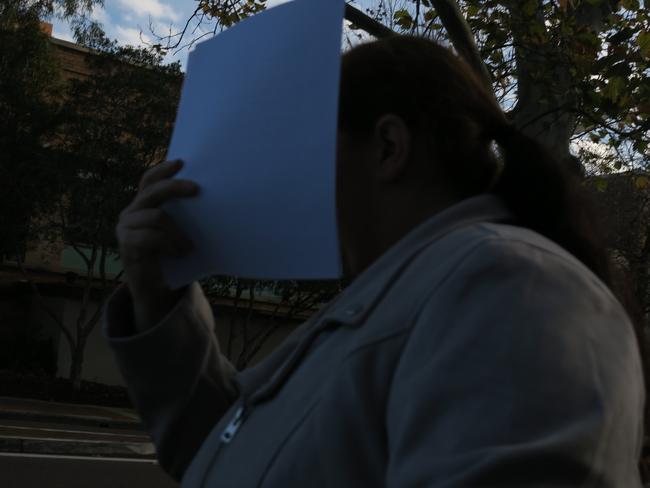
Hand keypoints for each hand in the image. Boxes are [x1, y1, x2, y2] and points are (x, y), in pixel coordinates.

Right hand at [116, 159, 198, 331]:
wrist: (156, 287)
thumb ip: (185, 215)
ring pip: (157, 216)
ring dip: (177, 232)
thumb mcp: (179, 232)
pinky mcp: (126, 244)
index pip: (149, 180)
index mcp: (143, 204)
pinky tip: (179, 253)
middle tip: (197, 189)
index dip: (163, 169)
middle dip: (175, 187)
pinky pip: (152, 237)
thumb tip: (215, 199)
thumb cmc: (172, 256)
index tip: (182, 162)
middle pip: (153, 191)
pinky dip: (170, 244)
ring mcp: (125, 227)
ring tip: (189, 246)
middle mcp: (131, 212)